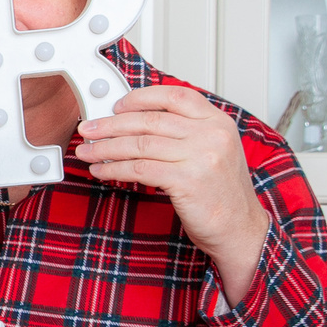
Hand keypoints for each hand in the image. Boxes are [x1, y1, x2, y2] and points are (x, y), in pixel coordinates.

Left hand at [74, 86, 269, 301]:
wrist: (240, 229)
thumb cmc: (221, 194)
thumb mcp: (213, 151)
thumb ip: (185, 133)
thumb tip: (135, 122)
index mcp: (218, 122)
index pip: (175, 96)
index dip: (141, 98)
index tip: (116, 106)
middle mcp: (211, 135)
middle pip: (150, 120)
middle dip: (111, 124)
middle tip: (88, 129)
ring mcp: (201, 156)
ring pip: (140, 144)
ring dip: (106, 148)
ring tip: (86, 152)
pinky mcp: (187, 180)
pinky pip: (139, 169)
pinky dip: (114, 170)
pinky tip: (102, 171)